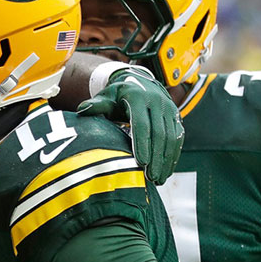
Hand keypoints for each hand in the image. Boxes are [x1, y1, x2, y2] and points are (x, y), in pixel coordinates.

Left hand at [77, 67, 183, 184]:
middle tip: (151, 178)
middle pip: (159, 134)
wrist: (140, 82)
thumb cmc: (118, 95)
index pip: (142, 124)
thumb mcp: (106, 97)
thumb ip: (96, 105)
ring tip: (159, 179)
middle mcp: (158, 102)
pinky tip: (167, 170)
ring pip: (172, 137)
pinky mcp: (177, 117)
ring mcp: (170, 109)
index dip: (142, 144)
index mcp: (138, 97)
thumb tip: (82, 110)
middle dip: (156, 158)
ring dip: (166, 160)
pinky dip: (173, 155)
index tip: (141, 163)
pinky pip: (178, 138)